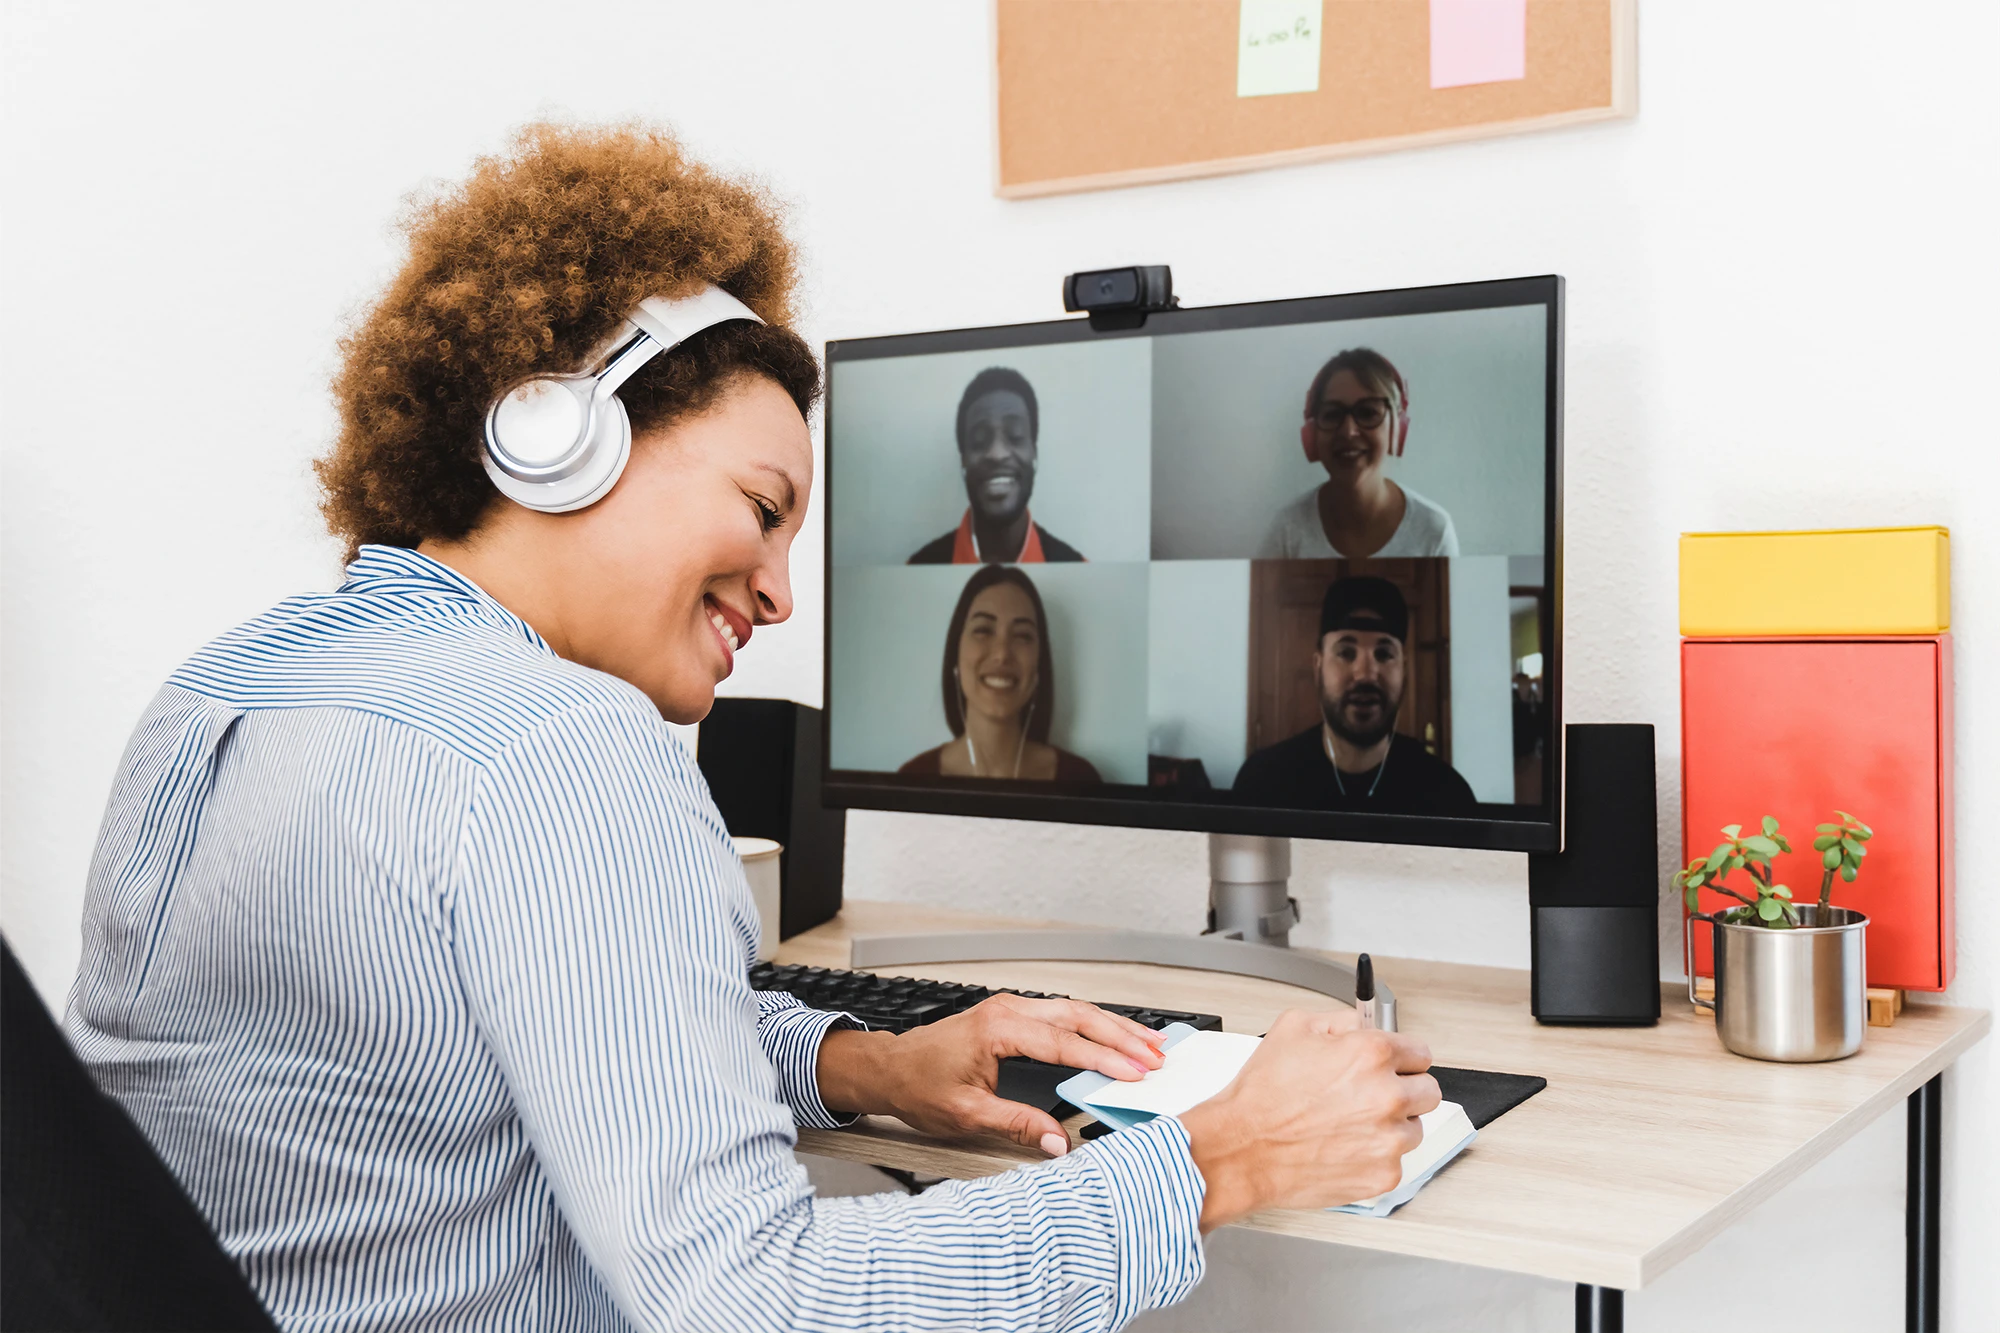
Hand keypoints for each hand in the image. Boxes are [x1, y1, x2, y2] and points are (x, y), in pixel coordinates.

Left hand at [816, 995, 1164, 1157]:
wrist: (890, 1067)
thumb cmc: (920, 1085)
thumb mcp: (966, 1114)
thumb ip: (1016, 1124)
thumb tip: (1056, 1141)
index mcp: (997, 1029)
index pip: (1063, 1043)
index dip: (1103, 1060)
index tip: (1134, 1073)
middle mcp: (1008, 1010)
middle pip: (1078, 1016)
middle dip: (1121, 1036)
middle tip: (1157, 1056)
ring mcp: (1011, 1009)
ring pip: (1073, 1010)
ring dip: (1112, 1027)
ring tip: (1149, 1044)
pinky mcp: (1012, 1015)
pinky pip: (1061, 1014)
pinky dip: (1092, 1025)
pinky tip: (1113, 1036)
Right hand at [1178, 1007, 1438, 1230]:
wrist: (1242, 1149)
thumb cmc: (1262, 1095)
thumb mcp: (1294, 1028)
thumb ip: (1340, 1020)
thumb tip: (1362, 1023)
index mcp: (1371, 1054)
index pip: (1421, 1053)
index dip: (1403, 1057)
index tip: (1396, 1065)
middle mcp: (1387, 1096)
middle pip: (1428, 1091)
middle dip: (1405, 1090)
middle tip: (1374, 1095)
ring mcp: (1388, 1140)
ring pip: (1414, 1129)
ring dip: (1391, 1125)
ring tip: (1350, 1124)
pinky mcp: (1384, 1175)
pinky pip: (1395, 1161)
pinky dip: (1375, 1156)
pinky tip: (1343, 1147)